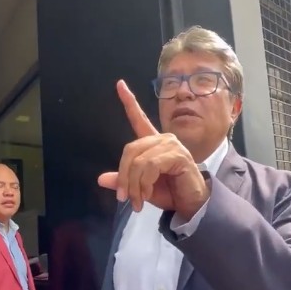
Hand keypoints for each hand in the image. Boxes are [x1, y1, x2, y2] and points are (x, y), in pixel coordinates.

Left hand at [98, 80, 209, 218]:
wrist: (190, 205)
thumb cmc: (169, 193)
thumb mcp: (140, 188)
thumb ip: (123, 181)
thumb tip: (100, 179)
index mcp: (153, 143)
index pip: (139, 119)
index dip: (129, 102)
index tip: (119, 84)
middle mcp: (162, 139)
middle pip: (130, 149)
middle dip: (124, 176)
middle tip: (124, 197)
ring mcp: (171, 145)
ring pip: (138, 161)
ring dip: (134, 185)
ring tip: (137, 201)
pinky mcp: (178, 155)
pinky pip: (150, 166)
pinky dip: (144, 184)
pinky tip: (147, 195)